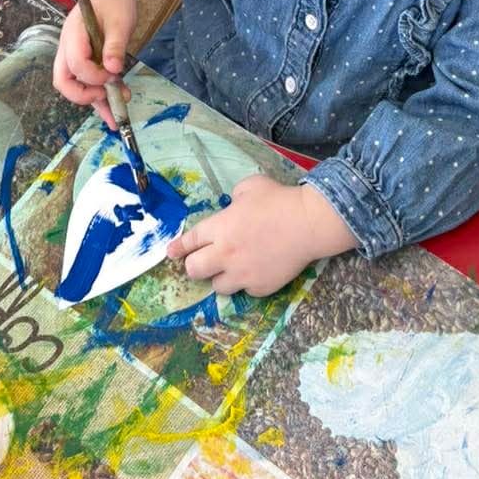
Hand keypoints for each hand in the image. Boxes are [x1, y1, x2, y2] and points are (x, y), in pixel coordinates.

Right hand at [52, 0, 135, 121]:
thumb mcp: (120, 19)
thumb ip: (115, 45)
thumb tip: (113, 70)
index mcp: (74, 34)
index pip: (75, 64)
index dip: (93, 76)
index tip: (113, 76)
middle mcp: (69, 47)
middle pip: (64, 80)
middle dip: (83, 95)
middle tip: (106, 96)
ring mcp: (75, 54)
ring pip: (76, 85)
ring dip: (96, 102)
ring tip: (118, 115)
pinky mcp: (86, 59)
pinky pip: (89, 81)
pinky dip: (101, 95)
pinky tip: (116, 105)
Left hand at [167, 176, 356, 296]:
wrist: (307, 224)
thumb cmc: (278, 200)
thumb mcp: (250, 187)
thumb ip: (234, 198)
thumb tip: (232, 207)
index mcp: (219, 228)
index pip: (190, 242)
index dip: (178, 248)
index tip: (171, 253)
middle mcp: (225, 254)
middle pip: (194, 271)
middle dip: (194, 266)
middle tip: (202, 261)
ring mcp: (242, 274)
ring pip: (217, 287)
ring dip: (221, 277)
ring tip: (232, 267)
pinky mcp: (260, 288)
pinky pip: (245, 291)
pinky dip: (247, 283)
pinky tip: (257, 270)